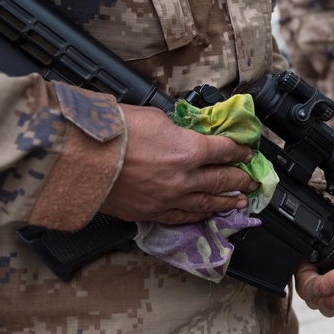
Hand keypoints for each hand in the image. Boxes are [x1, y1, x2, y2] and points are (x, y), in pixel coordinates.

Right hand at [101, 105, 258, 224]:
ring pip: (207, 203)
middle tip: (252, 182)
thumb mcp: (155, 117)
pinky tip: (206, 215)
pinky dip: (198, 215)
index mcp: (190, 150)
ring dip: (226, 202)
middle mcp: (186, 178)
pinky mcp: (151, 213)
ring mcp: (169, 199)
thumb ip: (177, 130)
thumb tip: (184, 135)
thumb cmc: (115, 131)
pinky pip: (182, 216)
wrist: (81, 158)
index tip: (247, 152)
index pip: (225, 151)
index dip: (239, 151)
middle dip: (240, 179)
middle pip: (222, 179)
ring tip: (239, 202)